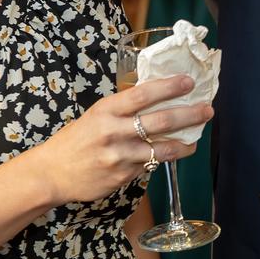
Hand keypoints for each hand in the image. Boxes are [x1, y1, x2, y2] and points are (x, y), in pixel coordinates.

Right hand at [41, 75, 211, 206]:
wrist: (52, 173)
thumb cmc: (76, 140)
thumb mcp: (95, 116)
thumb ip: (122, 109)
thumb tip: (156, 97)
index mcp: (106, 110)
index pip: (143, 94)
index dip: (168, 87)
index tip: (189, 82)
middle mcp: (114, 132)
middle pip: (161, 121)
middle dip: (189, 114)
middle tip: (207, 110)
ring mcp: (120, 156)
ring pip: (162, 149)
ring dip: (185, 144)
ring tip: (196, 140)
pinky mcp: (123, 176)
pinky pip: (149, 165)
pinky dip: (163, 159)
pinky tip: (172, 154)